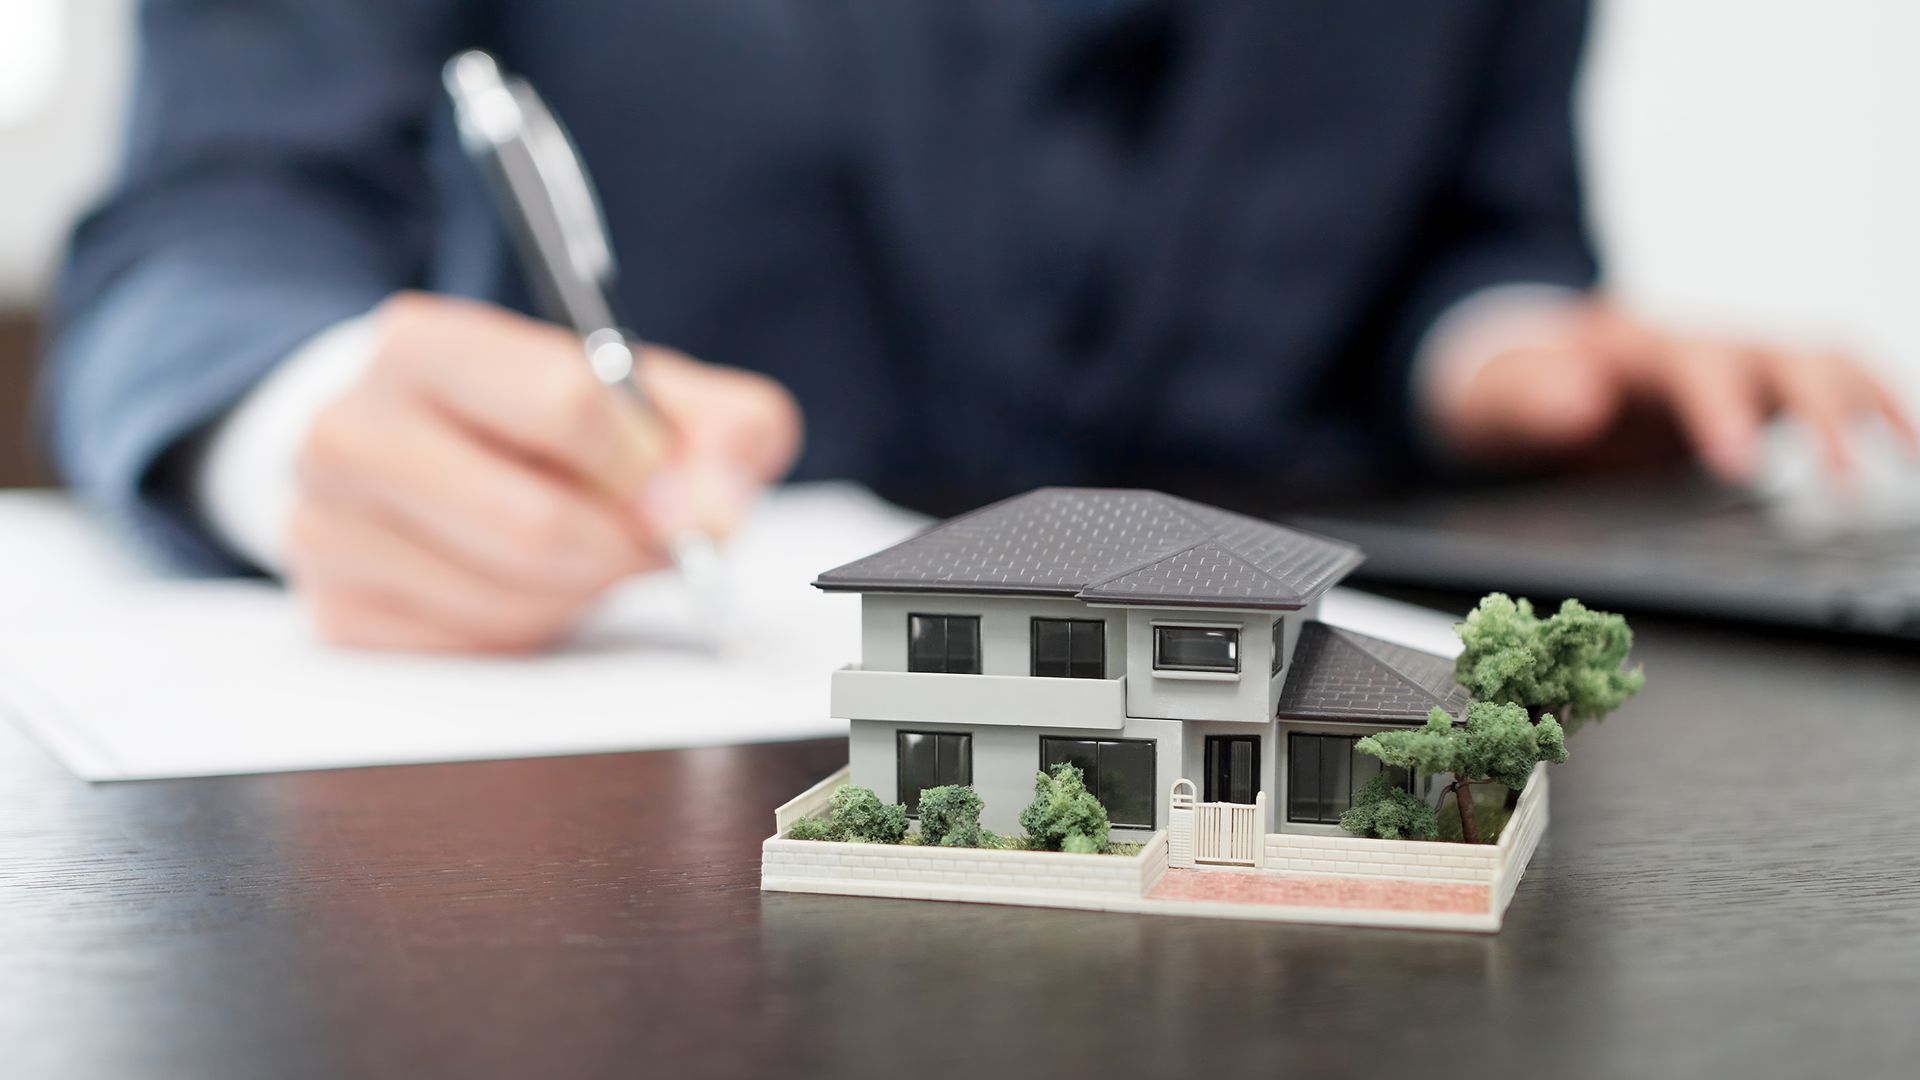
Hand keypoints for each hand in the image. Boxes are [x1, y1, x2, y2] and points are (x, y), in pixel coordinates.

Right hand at [288, 292, 801, 651]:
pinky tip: (532, 582)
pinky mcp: (338, 611)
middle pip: (535, 524)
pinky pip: (475, 647)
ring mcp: (329, 526)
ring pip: (509, 598)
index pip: (565, 405)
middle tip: (647, 538)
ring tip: (587, 549)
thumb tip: (716, 510)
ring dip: (581, 589)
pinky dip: (531, 627)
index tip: (672, 482)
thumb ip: (724, 427)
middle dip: (620, 546)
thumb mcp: (650, 391)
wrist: (427, 444)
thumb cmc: (547, 416)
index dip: (645, 462)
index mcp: (425, 344)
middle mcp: (350, 428)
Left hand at [1428, 301, 1916, 482]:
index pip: (1696, 367)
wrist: (1523, 370)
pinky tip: (1909, 451)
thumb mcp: (1497, 396)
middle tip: (1839, 485)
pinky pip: (1833, 385)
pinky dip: (1878, 410)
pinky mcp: (1759, 386)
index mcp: (1639, 344)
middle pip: (1781, 355)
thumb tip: (1578, 403)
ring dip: (1869, 406)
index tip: (1741, 464)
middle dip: (1818, 413)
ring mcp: (1738, 360)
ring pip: (1824, 362)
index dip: (1723, 412)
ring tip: (1906, 463)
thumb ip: (1529, 399)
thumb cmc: (1513, 388)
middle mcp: (1701, 342)